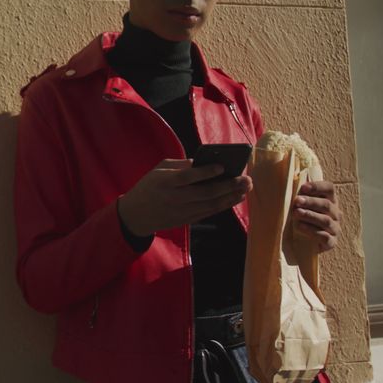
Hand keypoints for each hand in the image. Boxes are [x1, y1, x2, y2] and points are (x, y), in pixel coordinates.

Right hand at [118, 159, 252, 236]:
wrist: (136, 215)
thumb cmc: (149, 187)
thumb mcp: (158, 170)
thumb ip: (180, 166)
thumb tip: (204, 162)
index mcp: (166, 182)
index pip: (188, 177)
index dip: (206, 172)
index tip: (222, 166)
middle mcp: (175, 198)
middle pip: (206, 193)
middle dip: (228, 186)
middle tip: (246, 179)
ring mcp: (182, 211)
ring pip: (211, 204)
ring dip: (231, 197)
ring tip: (245, 188)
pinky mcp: (187, 220)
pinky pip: (209, 212)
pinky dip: (224, 205)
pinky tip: (235, 198)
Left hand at [292, 180, 341, 252]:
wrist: (305, 243)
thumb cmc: (302, 219)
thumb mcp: (301, 206)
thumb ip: (299, 195)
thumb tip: (289, 181)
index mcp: (330, 200)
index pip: (329, 188)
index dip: (317, 186)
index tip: (303, 187)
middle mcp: (335, 213)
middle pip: (327, 204)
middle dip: (310, 202)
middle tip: (296, 201)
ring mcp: (335, 228)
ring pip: (326, 220)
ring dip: (310, 215)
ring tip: (296, 213)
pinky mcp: (331, 243)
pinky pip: (325, 237)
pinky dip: (312, 231)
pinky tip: (300, 227)